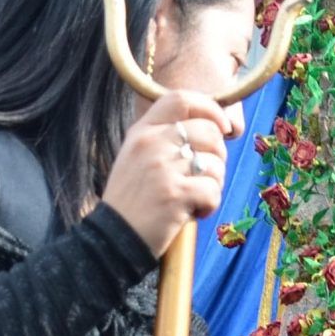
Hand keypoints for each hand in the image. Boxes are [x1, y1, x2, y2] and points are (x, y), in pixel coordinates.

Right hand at [101, 90, 239, 256]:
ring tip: (192, 198)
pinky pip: (213, 191)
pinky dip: (209, 206)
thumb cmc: (133, 200)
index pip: (181, 99)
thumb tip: (214, 129)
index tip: (222, 128)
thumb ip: (167, 139)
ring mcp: (161, 167)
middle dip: (218, 157)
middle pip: (209, 132)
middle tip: (204, 177)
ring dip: (213, 185)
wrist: (112, 237)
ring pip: (216, 164)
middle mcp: (151, 143)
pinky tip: (191, 213)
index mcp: (142, 131)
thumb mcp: (139, 157)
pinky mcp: (174, 193)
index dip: (211, 109)